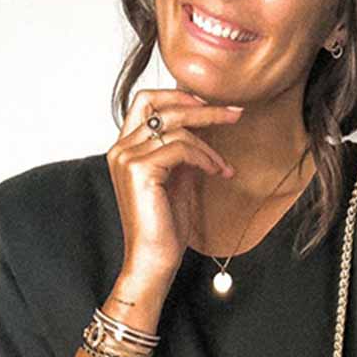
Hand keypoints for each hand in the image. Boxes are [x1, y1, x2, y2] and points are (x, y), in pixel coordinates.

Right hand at [106, 87, 242, 279]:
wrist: (154, 260)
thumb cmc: (165, 228)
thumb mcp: (177, 180)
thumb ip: (182, 153)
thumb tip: (202, 129)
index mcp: (125, 149)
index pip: (146, 101)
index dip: (178, 96)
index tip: (210, 105)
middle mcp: (121, 149)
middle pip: (163, 106)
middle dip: (204, 108)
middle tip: (235, 113)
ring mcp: (127, 158)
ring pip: (176, 127)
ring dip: (209, 143)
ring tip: (223, 166)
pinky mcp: (140, 170)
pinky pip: (182, 148)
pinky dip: (205, 158)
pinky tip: (217, 172)